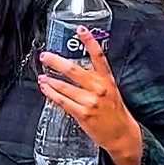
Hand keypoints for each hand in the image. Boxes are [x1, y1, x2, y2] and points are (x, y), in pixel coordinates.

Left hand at [36, 28, 142, 164]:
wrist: (122, 135)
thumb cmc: (116, 112)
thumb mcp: (111, 90)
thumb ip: (97, 79)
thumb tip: (79, 68)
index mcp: (108, 80)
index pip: (99, 56)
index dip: (89, 41)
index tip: (80, 29)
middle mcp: (99, 89)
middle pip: (74, 70)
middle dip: (56, 61)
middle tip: (45, 55)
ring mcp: (90, 102)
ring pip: (65, 86)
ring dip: (50, 80)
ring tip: (41, 76)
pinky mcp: (83, 114)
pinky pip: (62, 101)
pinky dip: (51, 93)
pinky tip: (45, 88)